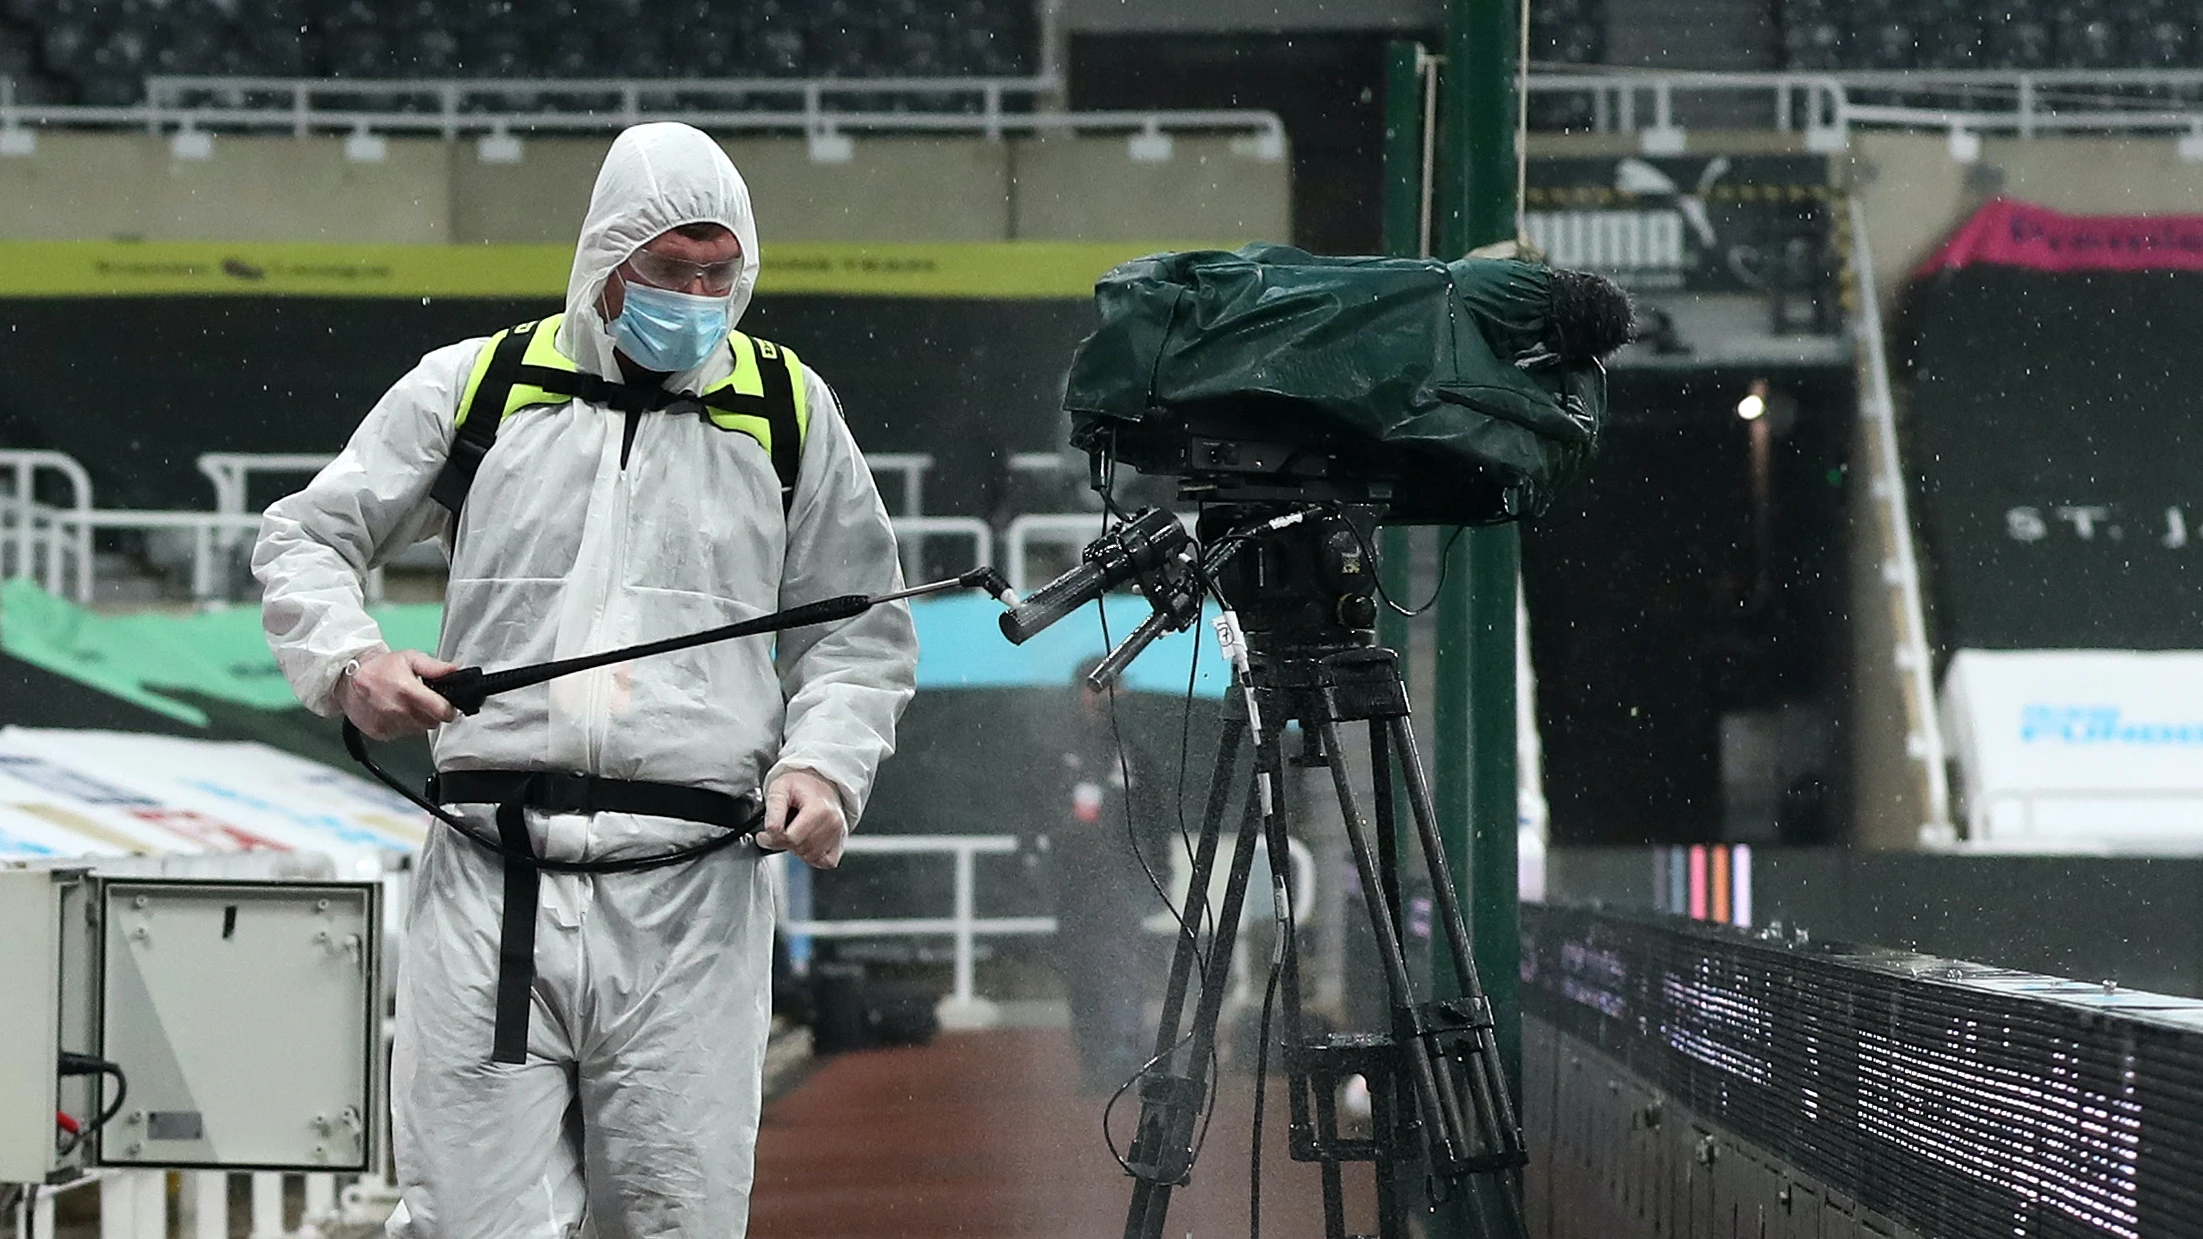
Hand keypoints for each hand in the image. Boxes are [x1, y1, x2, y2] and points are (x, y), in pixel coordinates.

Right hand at [338, 649, 458, 740]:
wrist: (347, 678)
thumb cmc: (378, 667)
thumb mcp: (409, 658)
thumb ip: (434, 667)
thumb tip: (454, 671)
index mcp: (407, 691)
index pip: (442, 712)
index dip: (448, 708)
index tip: (446, 705)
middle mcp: (397, 710)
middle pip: (432, 722)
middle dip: (432, 713)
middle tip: (422, 700)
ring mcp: (387, 723)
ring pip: (418, 730)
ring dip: (417, 720)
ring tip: (406, 704)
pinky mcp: (379, 733)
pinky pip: (401, 735)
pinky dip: (402, 726)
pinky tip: (394, 712)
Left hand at [758, 769, 848, 868]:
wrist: (821, 783)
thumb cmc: (801, 785)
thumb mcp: (780, 788)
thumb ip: (773, 809)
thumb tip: (769, 831)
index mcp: (819, 809)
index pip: (791, 838)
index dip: (771, 838)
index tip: (763, 834)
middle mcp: (833, 823)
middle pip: (799, 848)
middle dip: (783, 843)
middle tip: (779, 830)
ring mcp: (838, 834)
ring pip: (810, 857)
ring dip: (796, 849)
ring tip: (794, 832)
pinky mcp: (840, 843)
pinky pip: (824, 862)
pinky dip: (813, 857)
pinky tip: (806, 842)